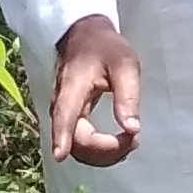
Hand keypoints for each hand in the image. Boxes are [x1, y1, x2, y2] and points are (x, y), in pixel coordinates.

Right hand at [50, 15, 141, 164]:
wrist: (87, 36)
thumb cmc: (106, 48)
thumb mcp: (124, 65)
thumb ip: (127, 96)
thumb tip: (132, 129)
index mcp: (72, 88)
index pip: (63, 116)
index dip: (61, 137)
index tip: (60, 156)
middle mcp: (62, 105)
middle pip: (75, 141)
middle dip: (104, 151)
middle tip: (133, 141)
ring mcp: (65, 115)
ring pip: (78, 148)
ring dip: (104, 154)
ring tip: (130, 142)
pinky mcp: (71, 119)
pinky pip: (82, 143)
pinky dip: (101, 149)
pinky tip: (120, 143)